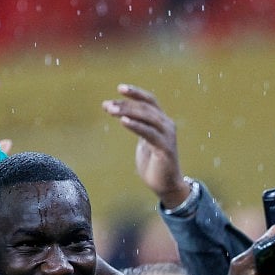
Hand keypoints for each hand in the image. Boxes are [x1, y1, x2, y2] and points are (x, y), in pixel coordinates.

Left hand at [102, 84, 189, 207]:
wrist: (166, 185)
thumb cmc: (153, 162)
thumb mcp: (144, 140)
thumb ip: (136, 126)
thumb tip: (118, 111)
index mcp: (162, 122)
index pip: (150, 101)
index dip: (136, 93)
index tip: (120, 88)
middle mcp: (167, 125)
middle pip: (145, 108)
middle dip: (125, 105)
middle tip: (107, 105)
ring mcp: (167, 137)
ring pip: (147, 117)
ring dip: (127, 112)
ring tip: (110, 110)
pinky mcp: (165, 149)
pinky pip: (149, 133)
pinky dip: (136, 126)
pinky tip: (123, 122)